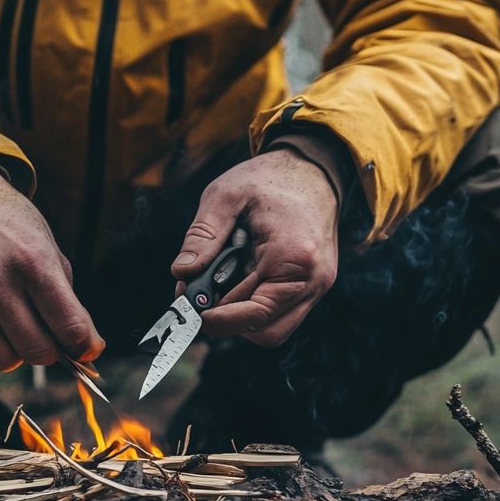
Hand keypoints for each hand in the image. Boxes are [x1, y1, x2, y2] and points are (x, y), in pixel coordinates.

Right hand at [0, 167, 103, 370]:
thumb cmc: (12, 228)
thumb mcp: (49, 251)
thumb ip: (68, 302)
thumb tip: (86, 350)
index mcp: (33, 261)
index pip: (69, 327)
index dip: (84, 347)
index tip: (85, 350)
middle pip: (36, 351)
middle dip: (50, 352)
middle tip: (49, 338)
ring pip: (0, 360)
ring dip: (16, 354)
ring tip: (18, 332)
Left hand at [171, 149, 338, 346]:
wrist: (312, 169)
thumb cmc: (270, 178)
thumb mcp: (226, 195)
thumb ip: (202, 235)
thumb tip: (182, 273)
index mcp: (293, 257)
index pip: (254, 313)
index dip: (219, 320)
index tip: (191, 311)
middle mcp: (313, 280)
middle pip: (265, 332)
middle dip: (228, 321)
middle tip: (198, 299)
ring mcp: (317, 286)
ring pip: (274, 328)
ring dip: (240, 316)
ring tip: (218, 284)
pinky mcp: (314, 286)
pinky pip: (281, 313)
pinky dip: (254, 306)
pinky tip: (238, 279)